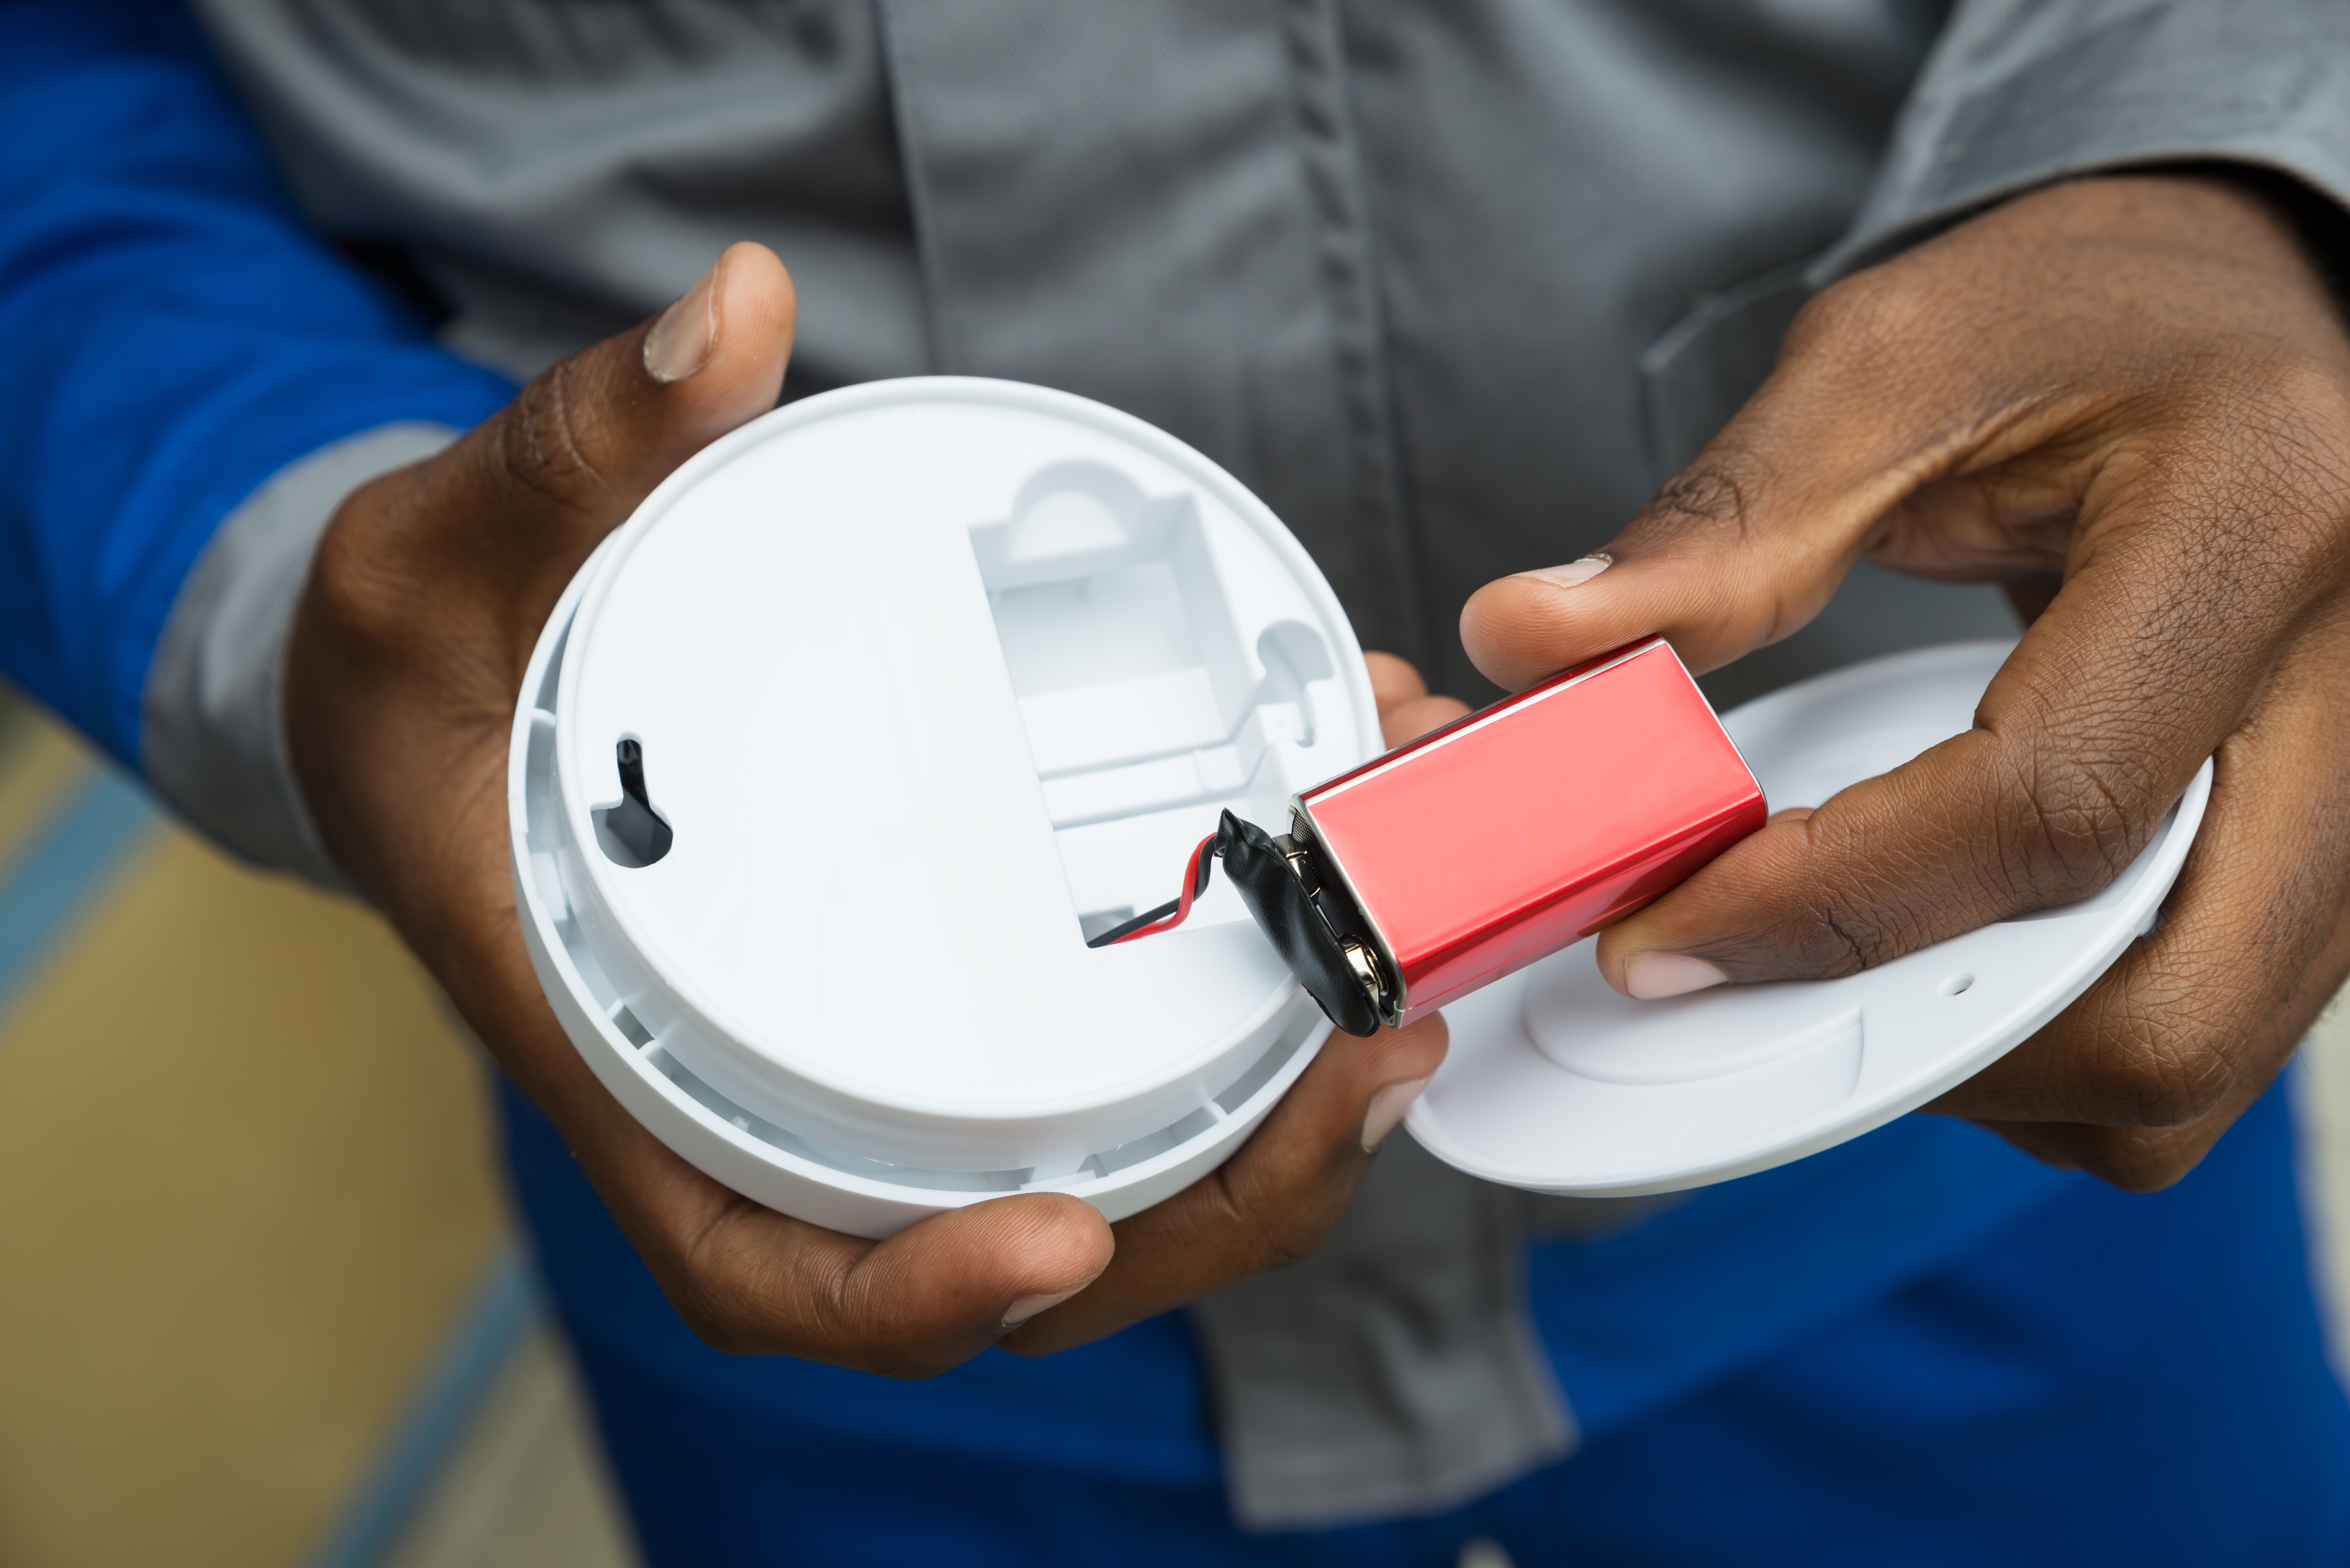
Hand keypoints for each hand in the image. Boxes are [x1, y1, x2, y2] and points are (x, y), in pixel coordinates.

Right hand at [287, 243, 1457, 1370]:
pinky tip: (1322, 881)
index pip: (766, 1256)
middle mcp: (763, 1101)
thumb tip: (729, 317)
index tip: (1059, 1234)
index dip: (913, 1289)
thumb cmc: (424, 678)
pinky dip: (1228, 1012)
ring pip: (1087, 1172)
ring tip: (1399, 983)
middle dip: (1204, 1196)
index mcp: (629, 1057)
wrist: (445, 708)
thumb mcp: (440, 560)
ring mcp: (861, 1066)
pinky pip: (1097, 1064)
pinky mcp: (927, 1000)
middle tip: (1367, 1050)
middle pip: (1000, 1245)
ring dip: (1263, 1117)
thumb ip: (574, 454)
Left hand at [1460, 173, 2349, 1191]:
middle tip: (1753, 979)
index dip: (1830, 904)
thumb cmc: (2087, 303)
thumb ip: (1722, 526)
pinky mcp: (2332, 828)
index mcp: (2261, 520)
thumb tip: (1527, 637)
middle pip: (2173, 1003)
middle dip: (1936, 1044)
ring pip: (2203, 1042)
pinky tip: (1941, 940)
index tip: (1659, 936)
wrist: (2231, 290)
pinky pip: (2208, 1000)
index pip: (2045, 808)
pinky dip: (2055, 1022)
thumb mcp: (1890, 361)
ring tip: (1841, 963)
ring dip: (1998, 1058)